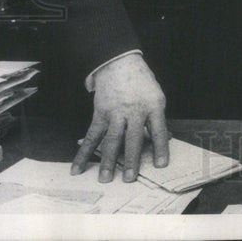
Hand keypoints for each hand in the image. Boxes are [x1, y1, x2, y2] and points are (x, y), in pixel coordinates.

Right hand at [71, 54, 168, 182]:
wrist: (119, 63)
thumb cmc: (141, 83)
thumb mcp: (156, 96)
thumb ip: (157, 119)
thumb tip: (163, 141)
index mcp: (153, 106)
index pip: (158, 130)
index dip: (160, 148)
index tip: (161, 165)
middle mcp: (134, 110)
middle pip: (133, 138)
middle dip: (130, 160)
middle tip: (129, 178)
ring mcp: (116, 112)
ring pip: (111, 140)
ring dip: (107, 161)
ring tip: (105, 178)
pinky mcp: (100, 113)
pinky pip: (92, 136)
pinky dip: (83, 153)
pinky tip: (78, 167)